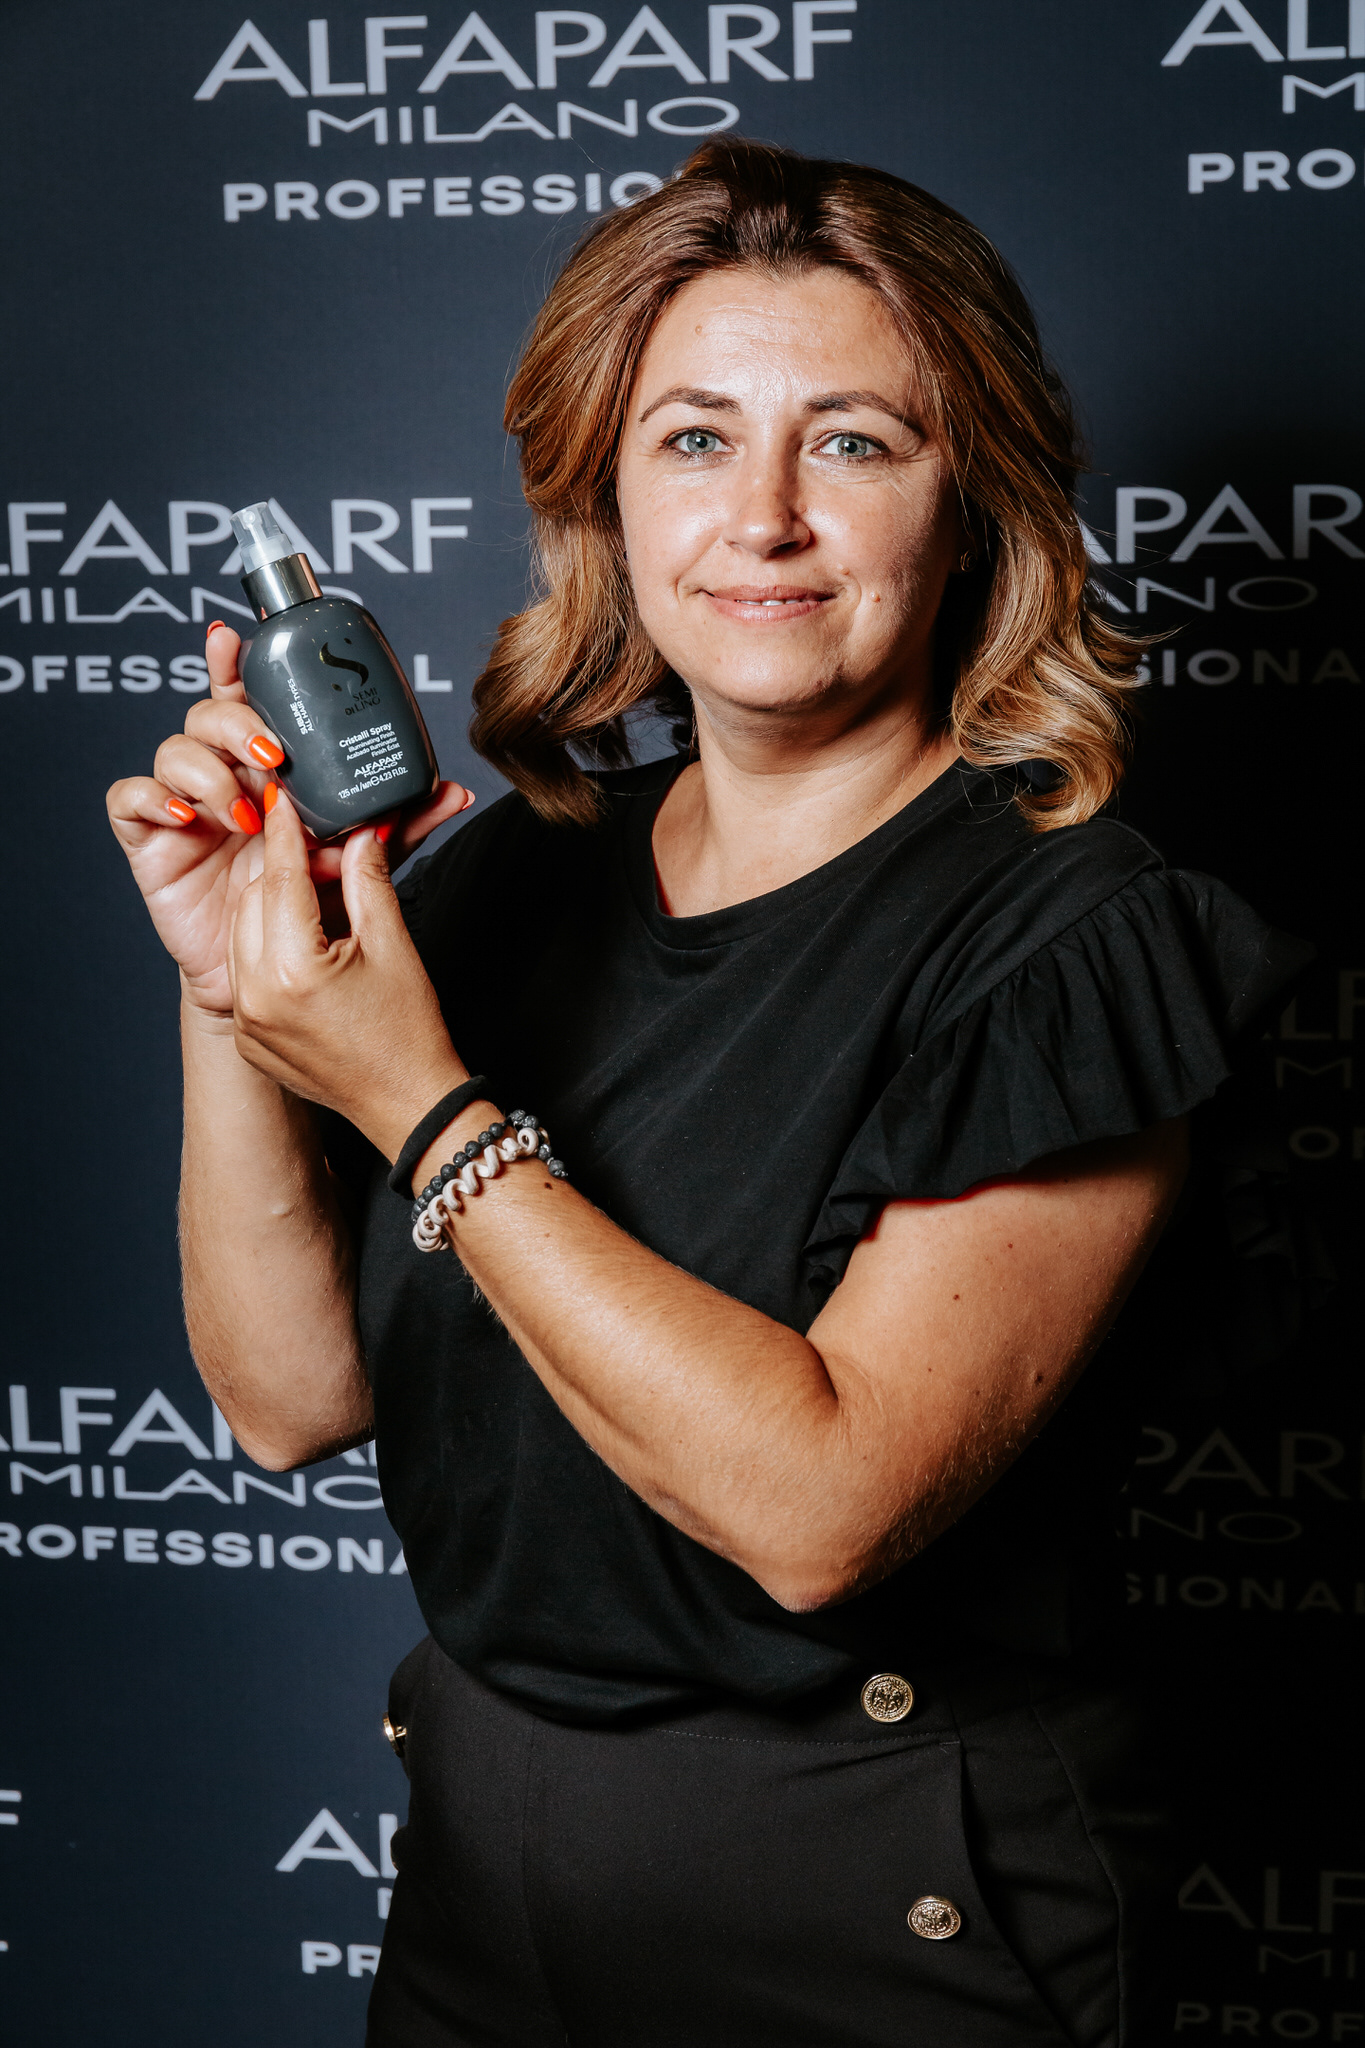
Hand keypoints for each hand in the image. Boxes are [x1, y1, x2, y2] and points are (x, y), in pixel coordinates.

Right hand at [106, 623, 473, 1018]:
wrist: (270, 972)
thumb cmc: (309, 905)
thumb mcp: (360, 857)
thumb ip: (400, 824)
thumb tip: (454, 793)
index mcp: (264, 764)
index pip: (246, 699)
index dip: (236, 663)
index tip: (237, 637)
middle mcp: (221, 773)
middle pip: (207, 714)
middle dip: (238, 724)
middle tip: (274, 760)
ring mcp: (181, 802)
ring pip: (172, 750)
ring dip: (210, 773)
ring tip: (247, 816)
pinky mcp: (149, 837)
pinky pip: (129, 798)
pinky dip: (156, 798)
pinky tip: (191, 819)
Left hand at [227, 786, 465, 1156]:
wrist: (407, 1105)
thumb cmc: (409, 1032)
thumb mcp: (393, 945)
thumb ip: (368, 881)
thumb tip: (360, 832)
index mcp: (292, 971)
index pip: (281, 879)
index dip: (286, 833)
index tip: (282, 798)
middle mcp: (255, 997)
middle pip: (254, 901)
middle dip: (283, 872)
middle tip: (318, 853)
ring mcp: (247, 1022)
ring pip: (243, 933)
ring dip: (272, 907)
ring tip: (314, 898)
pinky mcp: (247, 1038)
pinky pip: (244, 972)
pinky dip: (267, 947)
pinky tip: (303, 943)